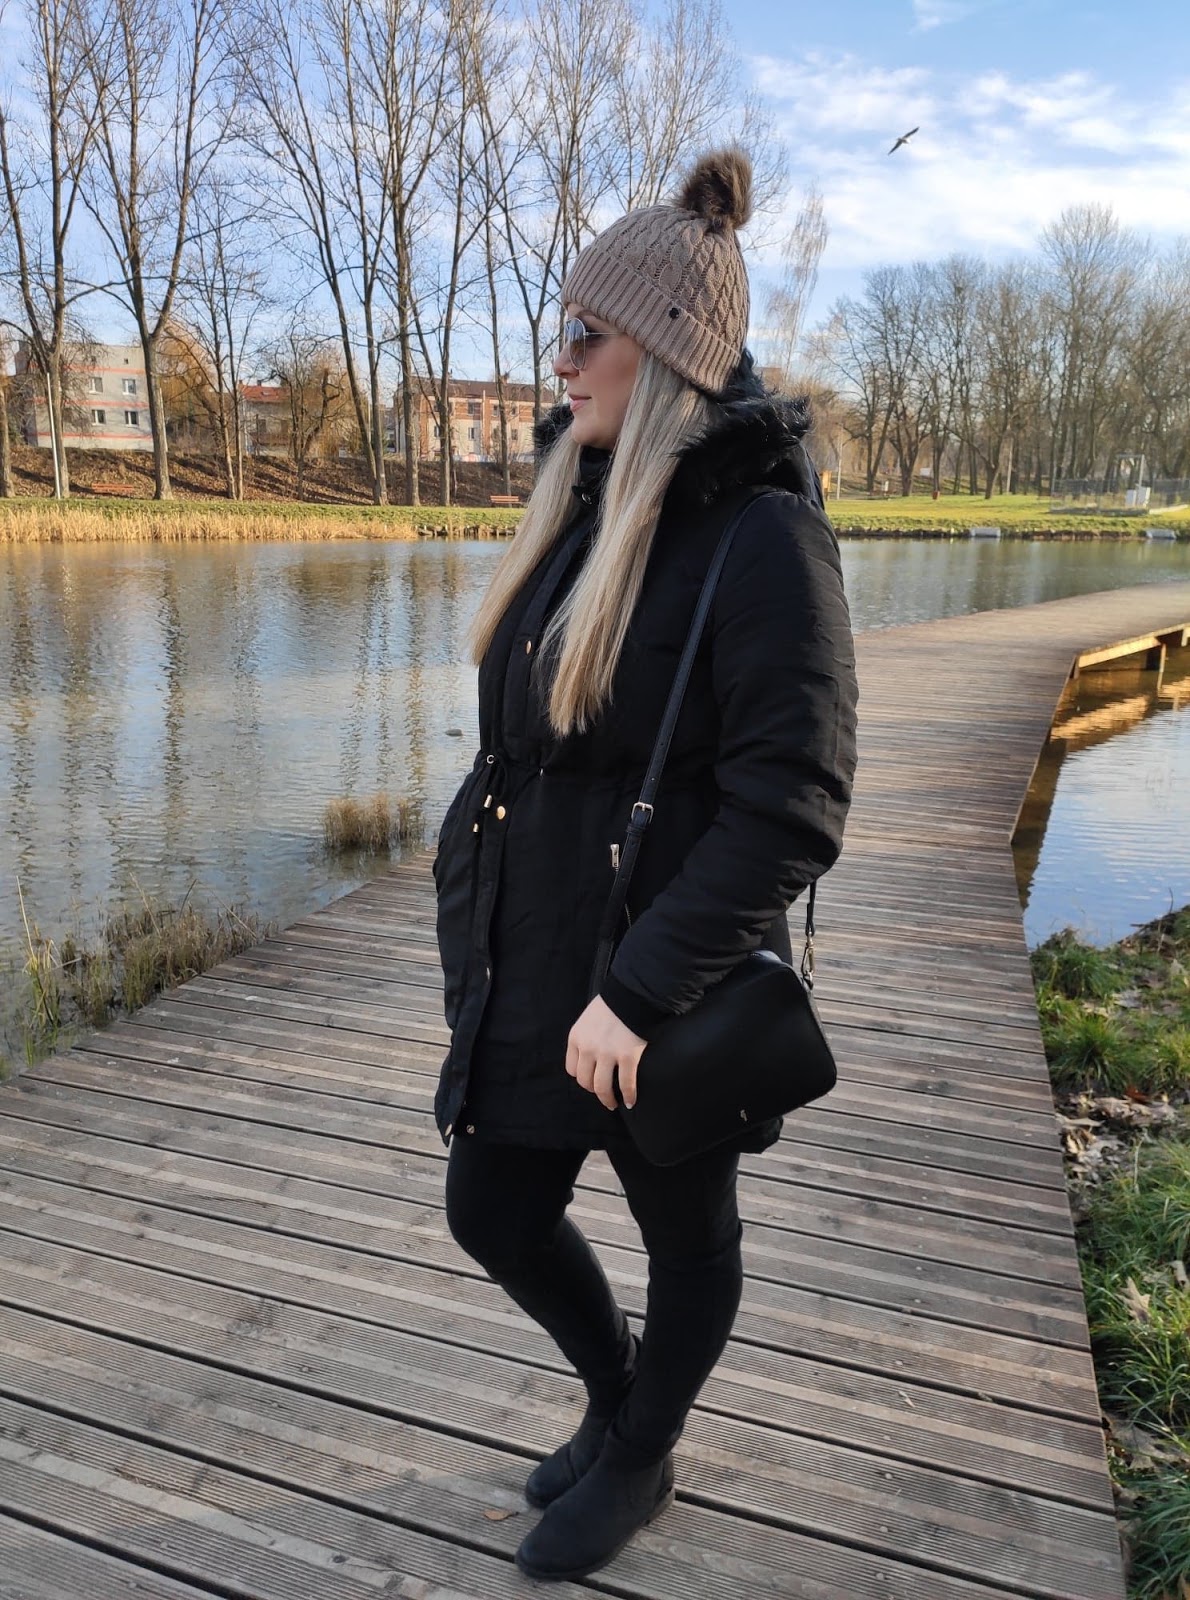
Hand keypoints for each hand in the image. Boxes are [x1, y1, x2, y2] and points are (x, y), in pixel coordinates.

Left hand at [566, 995, 647, 1110]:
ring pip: (602, 1088)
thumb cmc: (612, 1005)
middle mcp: (588, 1048)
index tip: (591, 1080)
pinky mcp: (627, 1057)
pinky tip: (631, 1101)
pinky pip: (626, 1084)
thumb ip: (586, 1038)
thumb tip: (591, 1057)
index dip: (582, 1077)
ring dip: (608, 1100)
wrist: (632, 994)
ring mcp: (607, 1054)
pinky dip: (629, 1096)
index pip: (572, 1069)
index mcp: (576, 1038)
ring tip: (613, 1103)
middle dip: (594, 1091)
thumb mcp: (588, 1019)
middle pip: (585, 1081)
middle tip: (603, 1094)